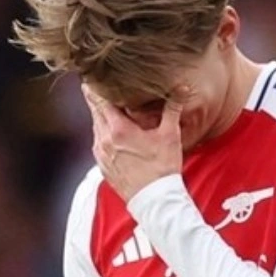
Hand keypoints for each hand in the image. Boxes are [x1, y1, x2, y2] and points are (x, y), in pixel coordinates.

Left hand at [83, 85, 184, 201]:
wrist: (154, 201)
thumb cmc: (163, 168)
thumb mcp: (170, 135)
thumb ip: (172, 108)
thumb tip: (182, 88)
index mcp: (117, 129)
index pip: (99, 99)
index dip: (95, 86)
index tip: (92, 75)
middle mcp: (103, 140)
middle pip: (94, 111)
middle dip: (96, 98)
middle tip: (97, 84)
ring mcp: (101, 155)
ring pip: (96, 128)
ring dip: (101, 117)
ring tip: (109, 108)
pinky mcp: (103, 167)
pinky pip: (99, 144)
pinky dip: (104, 135)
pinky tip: (114, 134)